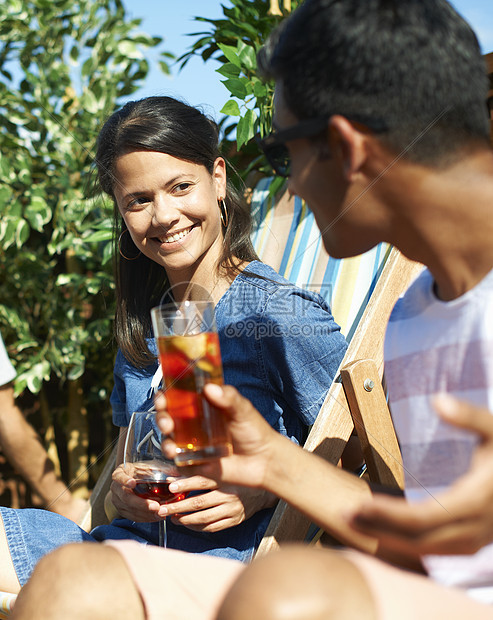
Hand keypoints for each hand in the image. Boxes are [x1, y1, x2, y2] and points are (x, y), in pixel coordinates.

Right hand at [109, 464, 162, 522]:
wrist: (132, 481)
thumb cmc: (142, 472)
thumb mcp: (150, 466)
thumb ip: (162, 469)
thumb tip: (176, 474)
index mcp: (120, 473)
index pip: (119, 476)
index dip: (125, 480)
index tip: (132, 483)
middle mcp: (116, 487)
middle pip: (126, 497)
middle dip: (142, 503)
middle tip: (155, 506)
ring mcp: (117, 500)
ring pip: (130, 509)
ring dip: (145, 513)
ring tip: (160, 513)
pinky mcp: (122, 510)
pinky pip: (132, 516)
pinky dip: (145, 518)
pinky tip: (156, 517)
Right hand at [155, 384, 282, 489]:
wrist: (264, 462)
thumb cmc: (254, 431)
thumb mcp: (243, 410)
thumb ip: (229, 398)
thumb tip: (210, 388)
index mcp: (202, 406)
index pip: (178, 396)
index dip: (166, 395)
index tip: (163, 397)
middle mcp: (193, 423)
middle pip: (168, 416)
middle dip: (161, 417)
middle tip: (166, 422)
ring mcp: (192, 443)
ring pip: (169, 438)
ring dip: (164, 440)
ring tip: (171, 446)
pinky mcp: (194, 462)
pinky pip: (178, 460)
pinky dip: (173, 457)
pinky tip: (176, 456)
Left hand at [156, 474, 276, 531]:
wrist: (263, 489)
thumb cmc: (239, 475)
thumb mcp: (225, 467)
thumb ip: (205, 468)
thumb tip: (180, 469)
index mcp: (225, 478)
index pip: (201, 481)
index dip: (184, 483)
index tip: (170, 487)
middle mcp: (228, 494)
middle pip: (198, 502)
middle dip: (177, 507)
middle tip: (162, 510)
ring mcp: (232, 509)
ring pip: (203, 518)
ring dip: (185, 520)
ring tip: (173, 518)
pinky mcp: (235, 520)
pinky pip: (212, 527)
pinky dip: (198, 528)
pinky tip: (188, 524)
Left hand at [349, 395, 492, 559]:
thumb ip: (469, 416)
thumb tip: (439, 400)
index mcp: (476, 502)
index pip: (423, 519)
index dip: (388, 516)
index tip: (358, 506)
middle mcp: (475, 529)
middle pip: (420, 540)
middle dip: (381, 530)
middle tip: (346, 516)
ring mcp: (476, 539)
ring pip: (427, 550)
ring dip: (391, 539)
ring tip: (359, 523)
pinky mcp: (473, 540)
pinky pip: (436, 549)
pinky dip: (408, 543)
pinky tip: (385, 532)